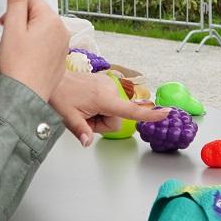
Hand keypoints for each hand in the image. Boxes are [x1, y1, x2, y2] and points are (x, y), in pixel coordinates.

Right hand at [0, 0, 67, 101]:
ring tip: (17, 50)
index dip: (15, 10)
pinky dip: (36, 48)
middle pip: (38, 14)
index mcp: (51, 20)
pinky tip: (26, 59)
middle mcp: (62, 31)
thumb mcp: (12, 27)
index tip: (4, 25)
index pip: (32, 1)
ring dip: (28, 34)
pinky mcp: (61, 59)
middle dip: (22, 22)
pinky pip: (47, 45)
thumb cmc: (17, 64)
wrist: (24, 95)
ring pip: (42, 30)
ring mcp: (63, 46)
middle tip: (10, 39)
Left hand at [49, 71, 168, 146]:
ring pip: (114, 111)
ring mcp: (108, 85)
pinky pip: (109, 103)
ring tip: (83, 109)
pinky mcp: (105, 83)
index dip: (149, 115)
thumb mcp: (67, 117)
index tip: (166, 113)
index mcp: (103, 98)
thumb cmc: (59, 95)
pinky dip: (100, 107)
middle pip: (118, 118)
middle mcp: (110, 89)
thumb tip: (87, 143)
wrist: (54, 77)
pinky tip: (86, 103)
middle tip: (84, 118)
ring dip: (100, 115)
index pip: (130, 111)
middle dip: (102, 123)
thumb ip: (80, 131)